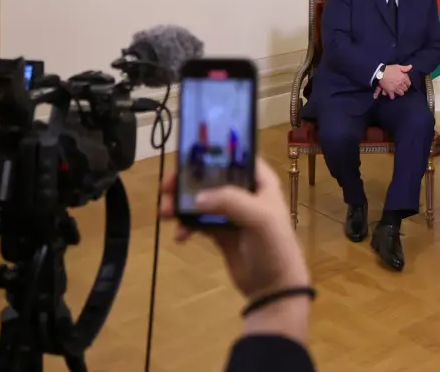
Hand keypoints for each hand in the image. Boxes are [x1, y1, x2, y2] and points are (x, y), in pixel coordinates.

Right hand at [159, 158, 309, 300]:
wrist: (274, 287)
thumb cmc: (274, 246)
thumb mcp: (259, 218)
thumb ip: (230, 202)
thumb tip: (196, 199)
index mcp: (260, 181)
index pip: (235, 156)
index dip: (211, 153)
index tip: (185, 157)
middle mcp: (245, 193)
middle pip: (210, 177)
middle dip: (187, 182)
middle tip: (166, 190)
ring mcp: (231, 213)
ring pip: (200, 200)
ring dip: (181, 204)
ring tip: (165, 214)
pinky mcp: (220, 233)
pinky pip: (198, 222)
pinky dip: (186, 226)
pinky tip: (180, 237)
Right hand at [376, 64, 411, 98]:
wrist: (380, 72)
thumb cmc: (389, 69)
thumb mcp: (398, 66)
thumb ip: (405, 68)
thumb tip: (411, 66)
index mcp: (403, 78)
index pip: (409, 84)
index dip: (407, 84)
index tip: (405, 83)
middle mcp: (401, 84)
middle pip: (405, 89)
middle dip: (404, 88)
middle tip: (401, 87)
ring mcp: (395, 88)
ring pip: (401, 93)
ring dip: (399, 92)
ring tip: (398, 91)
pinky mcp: (390, 91)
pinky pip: (392, 96)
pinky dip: (392, 96)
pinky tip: (392, 94)